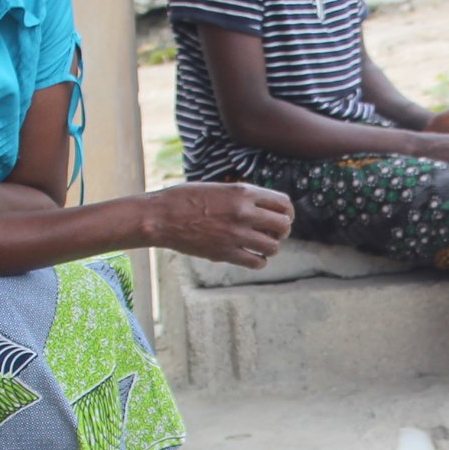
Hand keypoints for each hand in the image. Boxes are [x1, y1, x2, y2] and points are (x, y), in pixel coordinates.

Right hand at [145, 182, 292, 267]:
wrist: (161, 216)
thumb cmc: (186, 199)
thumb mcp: (219, 188)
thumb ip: (242, 196)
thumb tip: (263, 208)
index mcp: (243, 192)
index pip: (283, 204)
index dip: (287, 213)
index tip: (283, 218)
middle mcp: (243, 212)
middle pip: (284, 226)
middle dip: (282, 231)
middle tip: (274, 233)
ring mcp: (235, 234)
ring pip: (273, 247)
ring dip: (270, 247)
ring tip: (261, 245)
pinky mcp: (225, 253)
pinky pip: (257, 262)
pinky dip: (259, 261)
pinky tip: (252, 256)